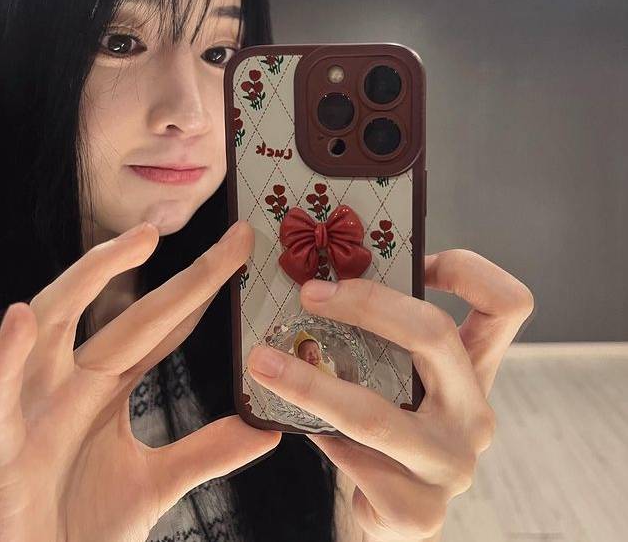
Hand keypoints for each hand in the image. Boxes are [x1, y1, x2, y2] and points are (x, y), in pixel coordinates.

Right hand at [0, 220, 279, 541]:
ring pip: (57, 320)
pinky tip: (20, 319)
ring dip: (91, 278)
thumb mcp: (154, 482)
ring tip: (140, 242)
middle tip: (233, 238)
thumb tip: (267, 428)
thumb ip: (206, 451)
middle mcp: (73, 380)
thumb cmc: (78, 526)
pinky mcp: (2, 442)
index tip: (242, 251)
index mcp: (107, 386)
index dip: (204, 288)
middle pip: (130, 314)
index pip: (164, 324)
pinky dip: (6, 357)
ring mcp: (35, 402)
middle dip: (183, 276)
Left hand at [247, 249, 533, 540]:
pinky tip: (304, 430)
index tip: (415, 260)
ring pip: (375, 413)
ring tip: (264, 363)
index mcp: (476, 368)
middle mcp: (475, 414)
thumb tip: (328, 273)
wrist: (394, 507)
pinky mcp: (420, 511)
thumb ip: (388, 328)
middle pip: (435, 334)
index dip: (468, 270)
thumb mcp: (403, 371)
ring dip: (310, 384)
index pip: (507, 305)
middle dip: (367, 304)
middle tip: (310, 294)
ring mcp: (451, 465)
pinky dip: (318, 436)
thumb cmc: (394, 423)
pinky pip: (353, 461)